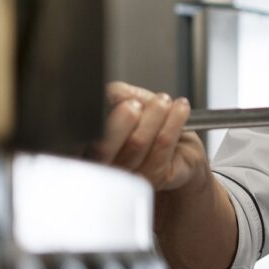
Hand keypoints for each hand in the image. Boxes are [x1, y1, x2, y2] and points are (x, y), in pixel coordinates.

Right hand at [91, 81, 209, 190]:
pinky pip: (162, 147)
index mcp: (93, 149)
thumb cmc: (155, 127)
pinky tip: (180, 109)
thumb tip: (112, 91)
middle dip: (121, 120)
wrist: (183, 149)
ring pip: (136, 143)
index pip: (85, 139)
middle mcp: (108, 167)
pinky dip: (173, 122)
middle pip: (103, 148)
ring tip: (163, 101)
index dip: (97, 120)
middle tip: (135, 104)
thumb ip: (119, 96)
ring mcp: (131, 176)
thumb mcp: (134, 103)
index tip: (114, 103)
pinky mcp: (157, 177)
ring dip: (153, 115)